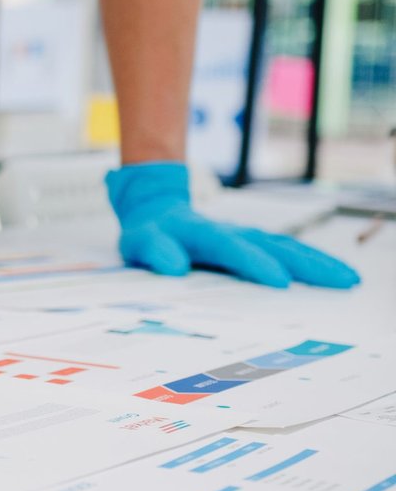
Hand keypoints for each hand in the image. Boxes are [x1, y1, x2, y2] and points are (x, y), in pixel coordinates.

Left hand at [106, 162, 359, 287]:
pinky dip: (311, 262)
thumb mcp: (140, 242)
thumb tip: (173, 266)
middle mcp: (233, 232)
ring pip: (287, 247)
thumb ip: (154, 251)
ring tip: (350, 279)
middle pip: (274, 245)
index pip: (231, 248)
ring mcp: (247, 236)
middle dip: (307, 263)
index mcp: (203, 234)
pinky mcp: (255, 244)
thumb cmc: (149, 233)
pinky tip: (334, 275)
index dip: (254, 263)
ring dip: (318, 262)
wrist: (157, 208)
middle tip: (341, 281)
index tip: (279, 282)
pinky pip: (286, 251)